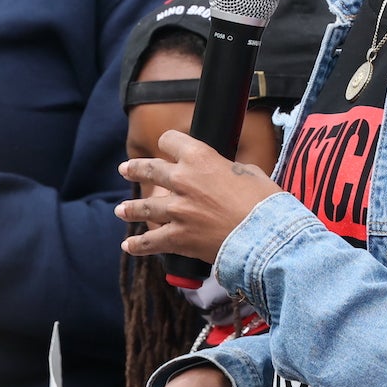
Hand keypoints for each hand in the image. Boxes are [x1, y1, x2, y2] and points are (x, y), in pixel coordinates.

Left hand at [117, 131, 281, 265]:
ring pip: (144, 207)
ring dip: (131, 208)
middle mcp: (183, 180)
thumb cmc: (265, 203)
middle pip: (150, 170)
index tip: (167, 145)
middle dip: (136, 168)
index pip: (171, 140)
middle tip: (126, 169)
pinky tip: (129, 246)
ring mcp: (177, 210)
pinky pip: (151, 242)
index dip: (169, 142)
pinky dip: (138, 245)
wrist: (265, 236)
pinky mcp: (178, 238)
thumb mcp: (250, 173)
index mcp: (201, 157)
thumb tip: (226, 175)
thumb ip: (230, 171)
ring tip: (121, 210)